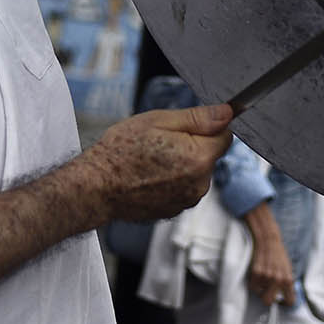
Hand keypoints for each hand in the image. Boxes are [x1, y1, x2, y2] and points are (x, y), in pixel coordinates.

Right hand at [80, 103, 233, 222]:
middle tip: (160, 141)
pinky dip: (172, 180)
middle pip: (209, 155)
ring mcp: (188, 199)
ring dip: (182, 164)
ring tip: (151, 160)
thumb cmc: (120, 151)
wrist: (97, 186)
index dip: (206, 126)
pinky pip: (183, 187)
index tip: (185, 126)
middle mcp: (200, 183)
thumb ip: (198, 118)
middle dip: (192, 145)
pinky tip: (149, 175)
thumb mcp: (158, 121)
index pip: (225, 136)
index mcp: (199, 158)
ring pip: (196, 172)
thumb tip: (227, 113)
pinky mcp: (176, 209)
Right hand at [246, 235, 295, 305]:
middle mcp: (278, 280)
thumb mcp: (288, 270)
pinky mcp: (256, 272)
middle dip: (267, 298)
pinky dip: (253, 282)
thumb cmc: (279, 254)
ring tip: (263, 278)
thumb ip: (287, 283)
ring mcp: (266, 277)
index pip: (289, 302)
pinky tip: (257, 275)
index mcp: (288, 280)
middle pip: (268, 302)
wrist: (268, 240)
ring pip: (259, 293)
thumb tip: (285, 296)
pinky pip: (252, 286)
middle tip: (267, 292)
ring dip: (259, 288)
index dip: (284, 303)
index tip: (280, 301)